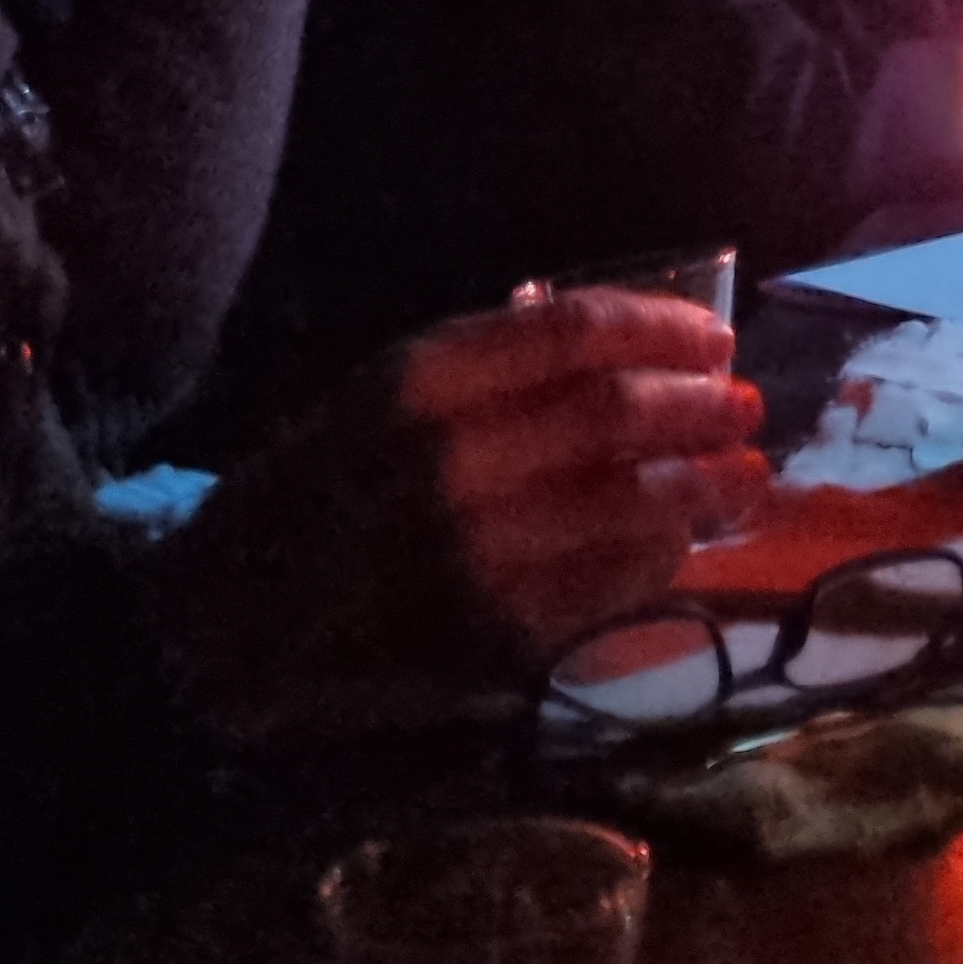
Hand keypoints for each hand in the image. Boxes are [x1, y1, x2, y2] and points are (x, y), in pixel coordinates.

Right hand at [157, 288, 766, 732]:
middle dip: (701, 405)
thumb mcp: (369, 404)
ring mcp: (470, 548)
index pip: (571, 331)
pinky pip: (608, 583)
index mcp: (412, 383)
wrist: (213, 634)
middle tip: (744, 407)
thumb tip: (621, 349)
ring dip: (708, 483)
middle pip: (617, 412)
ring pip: (632, 499)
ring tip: (749, 474)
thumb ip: (481, 372)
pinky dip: (661, 558)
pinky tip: (684, 546)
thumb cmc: (304, 501)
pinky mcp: (487, 630)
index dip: (662, 329)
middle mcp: (445, 457)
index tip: (713, 338)